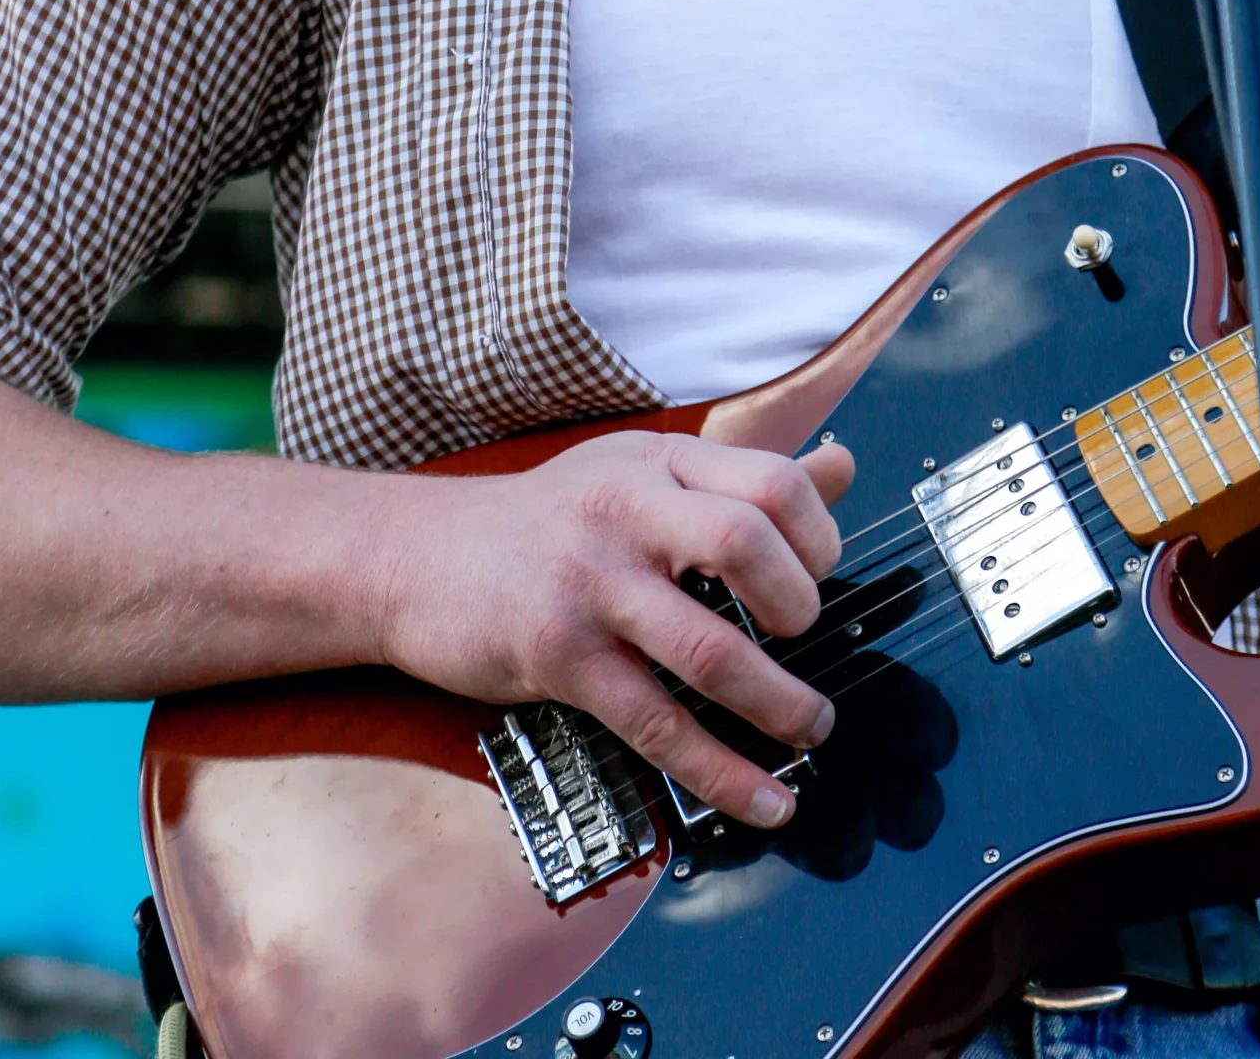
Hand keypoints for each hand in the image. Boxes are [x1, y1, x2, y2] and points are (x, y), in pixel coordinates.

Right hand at [370, 431, 854, 826]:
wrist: (416, 557)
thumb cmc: (549, 518)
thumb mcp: (642, 469)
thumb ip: (741, 474)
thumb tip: (843, 467)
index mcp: (659, 460)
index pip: (772, 478)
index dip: (818, 534)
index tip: (820, 572)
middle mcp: (629, 511)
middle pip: (748, 543)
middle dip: (801, 605)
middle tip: (806, 638)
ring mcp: (593, 585)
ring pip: (710, 649)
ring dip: (779, 703)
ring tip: (811, 730)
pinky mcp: (561, 657)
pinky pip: (659, 725)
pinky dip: (723, 773)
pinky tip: (763, 800)